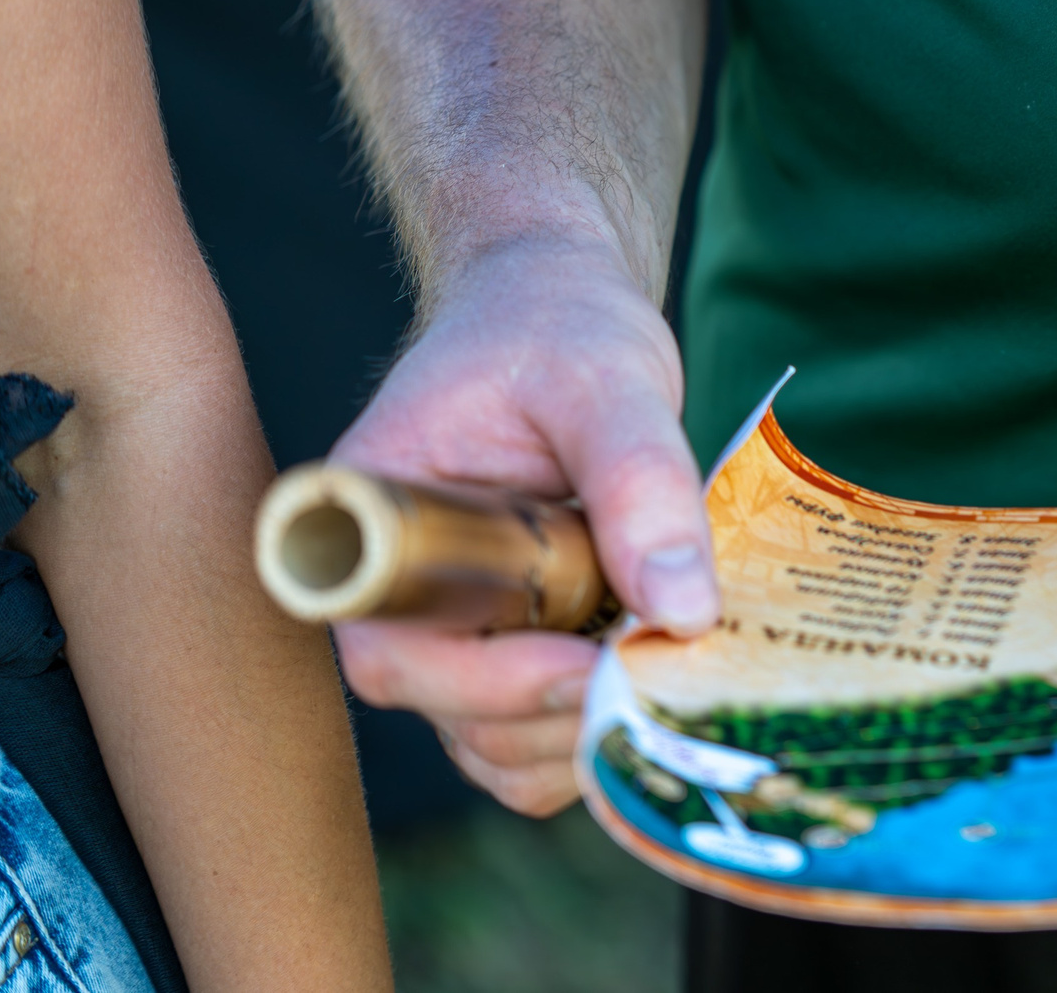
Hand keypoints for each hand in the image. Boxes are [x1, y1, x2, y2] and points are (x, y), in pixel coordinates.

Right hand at [328, 232, 716, 815]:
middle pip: (459, 720)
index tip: (586, 664)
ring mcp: (456, 632)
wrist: (561, 310)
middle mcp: (398, 599)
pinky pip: (543, 729)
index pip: (392, 655)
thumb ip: (641, 482)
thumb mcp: (606, 380)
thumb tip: (684, 612)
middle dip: (565, 711)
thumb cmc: (557, 325)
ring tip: (673, 651)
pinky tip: (664, 658)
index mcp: (372, 528)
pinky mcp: (513, 645)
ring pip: (504, 746)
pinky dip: (604, 720)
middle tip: (667, 661)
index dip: (486, 686)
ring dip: (592, 727)